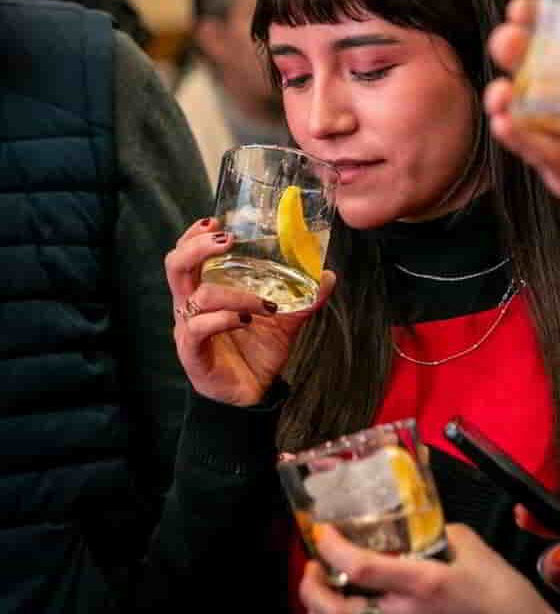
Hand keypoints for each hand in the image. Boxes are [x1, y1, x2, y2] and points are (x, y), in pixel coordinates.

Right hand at [165, 217, 334, 405]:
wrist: (254, 393)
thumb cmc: (258, 349)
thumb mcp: (284, 319)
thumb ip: (304, 297)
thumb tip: (328, 275)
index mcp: (204, 289)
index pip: (186, 254)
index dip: (194, 235)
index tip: (216, 220)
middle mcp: (191, 305)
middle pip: (176, 265)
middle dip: (197, 247)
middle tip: (226, 241)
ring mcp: (188, 328)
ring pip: (199, 296)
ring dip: (235, 293)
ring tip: (264, 303)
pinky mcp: (192, 352)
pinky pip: (199, 327)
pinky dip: (224, 318)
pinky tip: (245, 320)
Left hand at [299, 523, 559, 613]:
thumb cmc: (500, 588)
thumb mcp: (468, 543)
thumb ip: (432, 530)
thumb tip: (407, 520)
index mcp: (422, 584)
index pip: (362, 569)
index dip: (332, 548)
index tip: (322, 530)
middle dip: (312, 589)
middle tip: (310, 564)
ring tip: (318, 591)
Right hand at [484, 0, 559, 301]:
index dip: (542, 21)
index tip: (524, 8)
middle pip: (537, 70)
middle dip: (515, 52)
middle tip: (506, 41)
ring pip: (526, 112)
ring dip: (506, 98)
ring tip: (499, 92)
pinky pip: (536, 152)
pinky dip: (518, 137)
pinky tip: (505, 123)